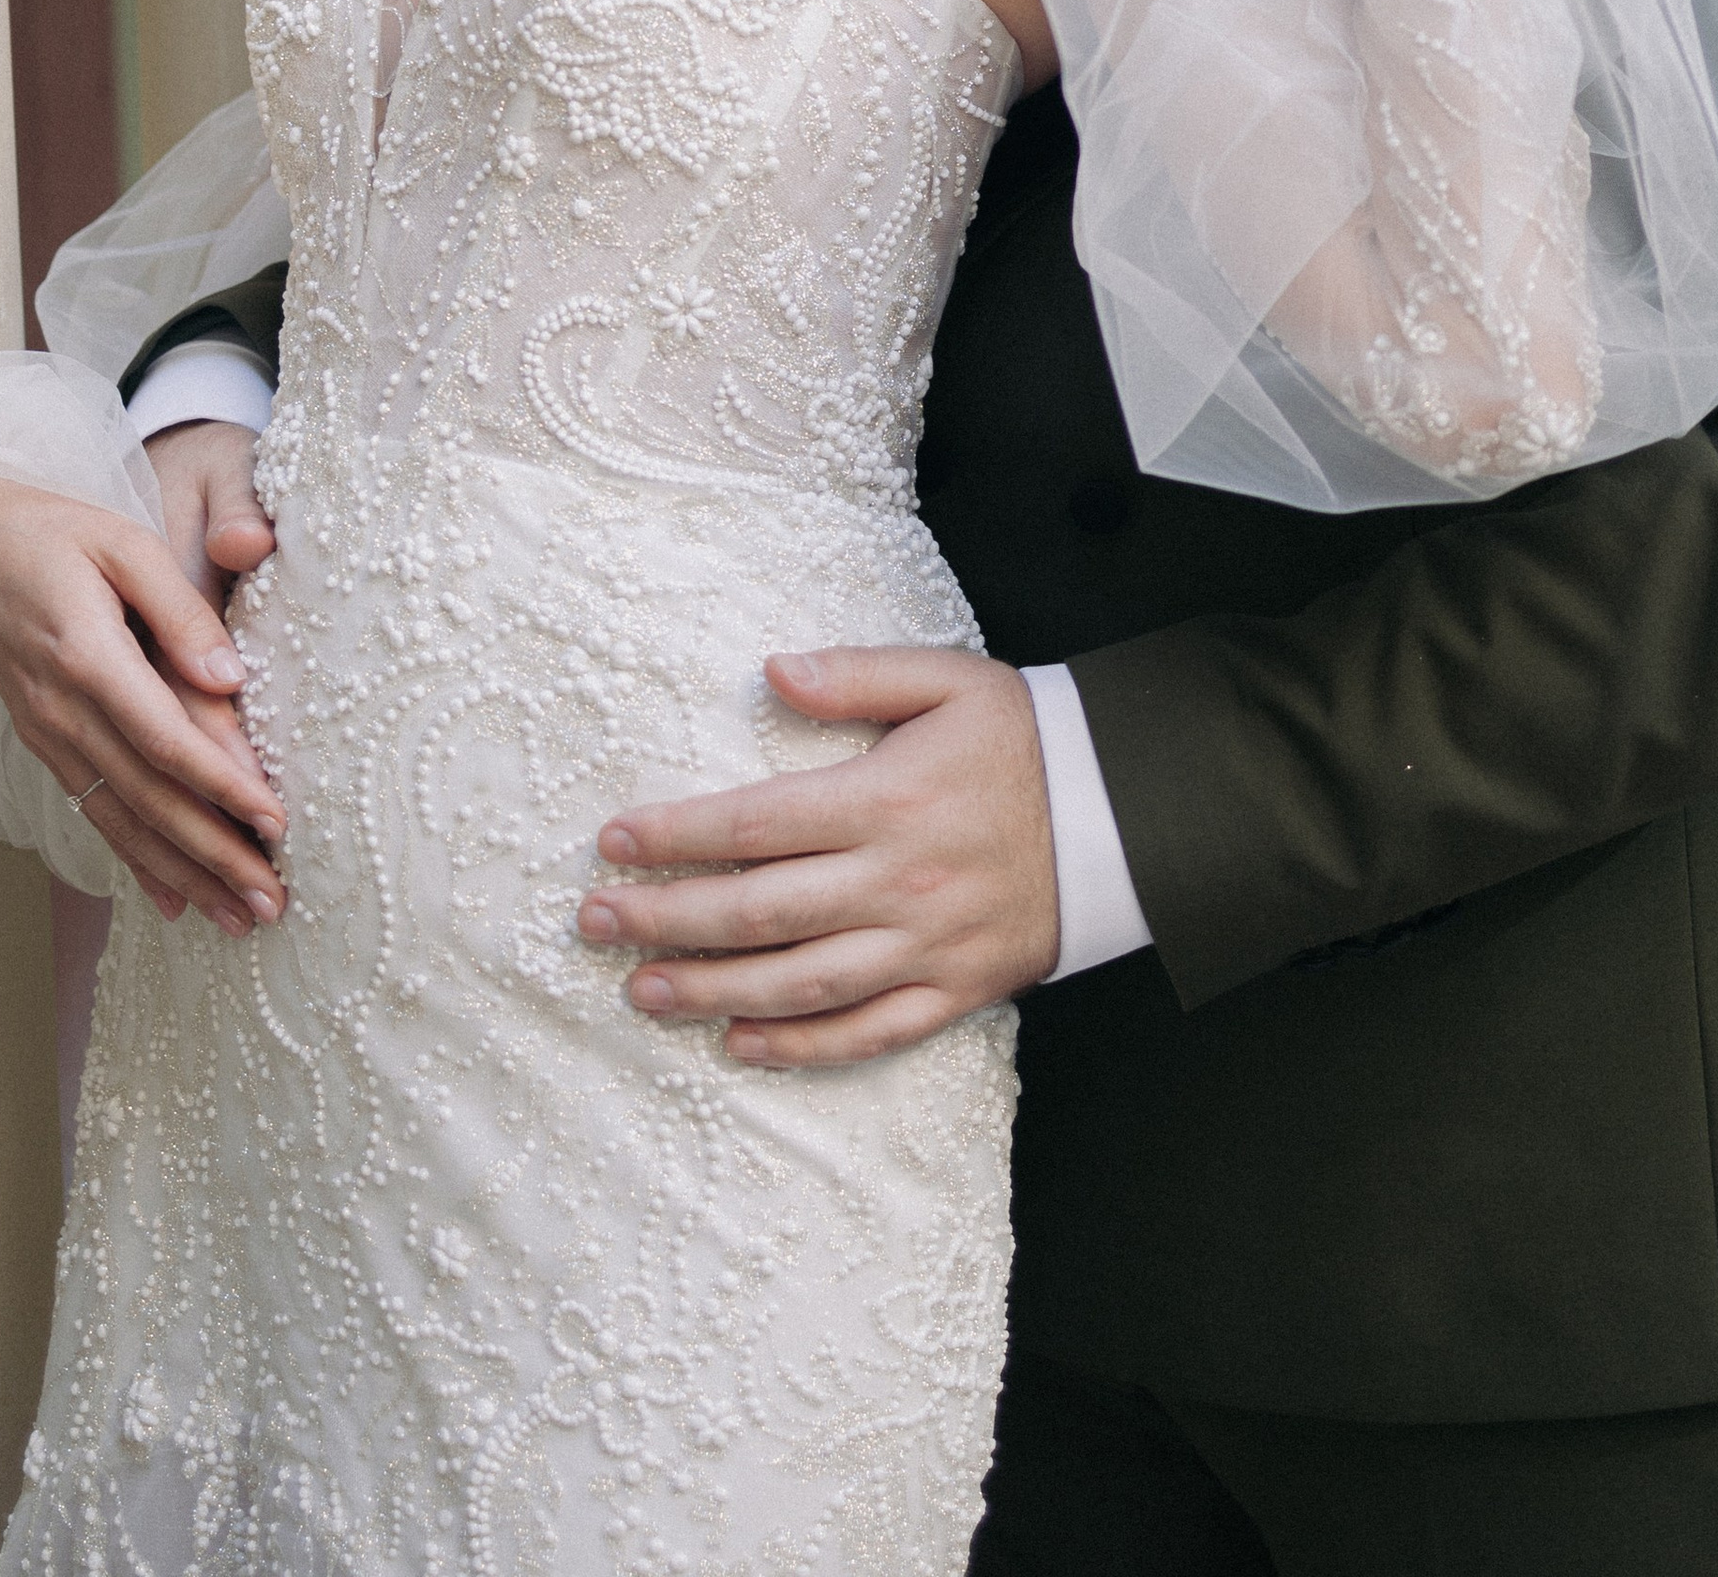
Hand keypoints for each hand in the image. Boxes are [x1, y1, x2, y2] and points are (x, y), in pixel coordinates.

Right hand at [0, 432, 286, 937]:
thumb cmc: (55, 530)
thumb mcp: (124, 542)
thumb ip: (180, 610)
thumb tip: (230, 679)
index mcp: (87, 656)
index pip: (167, 739)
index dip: (223, 786)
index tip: (276, 823)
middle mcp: (62, 710)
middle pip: (149, 798)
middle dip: (214, 855)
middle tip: (271, 902)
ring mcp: (47, 733)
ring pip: (122, 819)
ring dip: (182, 874)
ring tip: (236, 919)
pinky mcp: (42, 741)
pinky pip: (92, 810)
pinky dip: (134, 859)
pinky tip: (172, 897)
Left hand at [575, 649, 1058, 1063]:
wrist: (1123, 813)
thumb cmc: (1022, 738)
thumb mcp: (947, 680)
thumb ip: (856, 673)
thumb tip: (771, 670)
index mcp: (887, 799)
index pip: (756, 823)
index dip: (678, 836)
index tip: (614, 841)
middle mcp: (898, 880)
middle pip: (760, 910)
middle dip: (666, 919)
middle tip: (594, 924)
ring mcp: (926, 944)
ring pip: (801, 981)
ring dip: (714, 991)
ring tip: (643, 993)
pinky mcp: (955, 990)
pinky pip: (868, 1031)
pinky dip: (803, 1047)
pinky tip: (742, 1046)